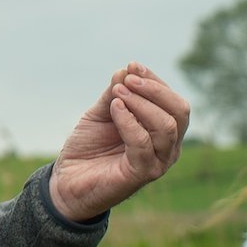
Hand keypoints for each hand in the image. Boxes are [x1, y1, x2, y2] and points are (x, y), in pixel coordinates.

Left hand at [48, 63, 190, 222]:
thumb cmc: (88, 148)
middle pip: (180, 112)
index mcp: (162, 130)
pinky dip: (129, 121)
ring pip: (166, 126)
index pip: (173, 102)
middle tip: (129, 78)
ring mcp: (158, 162)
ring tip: (118, 92)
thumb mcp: (100, 114)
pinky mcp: (141, 173)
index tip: (132, 66)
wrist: (67, 181)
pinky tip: (115, 107)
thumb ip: (114, 94)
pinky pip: (143, 143)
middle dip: (155, 90)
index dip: (155, 81)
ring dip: (141, 103)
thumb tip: (125, 69)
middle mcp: (167, 147)